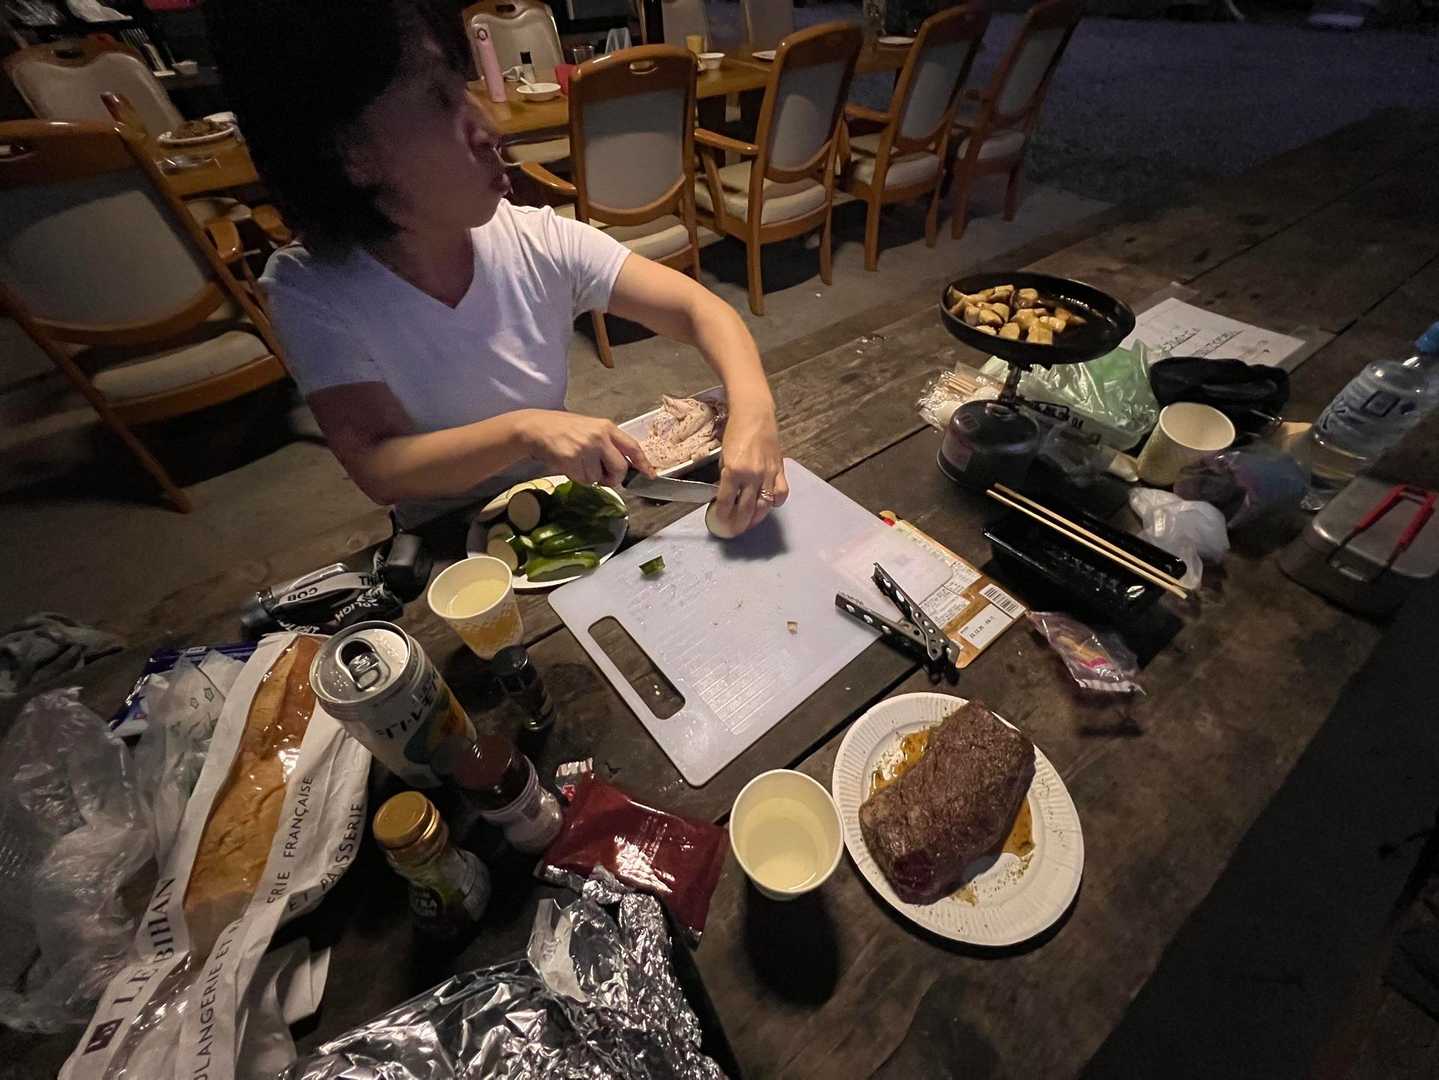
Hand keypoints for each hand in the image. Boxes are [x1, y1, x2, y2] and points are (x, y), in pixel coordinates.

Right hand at [520, 409, 652, 485]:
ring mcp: (586, 449)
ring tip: (579, 462)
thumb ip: (609, 444)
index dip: (643, 463)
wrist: (537, 428)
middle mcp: (599, 437)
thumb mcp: (591, 429)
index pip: (632, 447)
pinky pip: (584, 480)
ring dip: (591, 477)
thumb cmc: (565, 429)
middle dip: (615, 478)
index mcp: (607, 427)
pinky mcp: (572, 460)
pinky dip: (578, 477)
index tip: (649, 474)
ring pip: (599, 478)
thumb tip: (625, 466)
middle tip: (606, 477)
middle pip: (620, 468)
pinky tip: (570, 464)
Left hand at [714, 400, 786, 533]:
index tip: (720, 523)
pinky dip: (775, 502)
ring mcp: (767, 474)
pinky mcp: (779, 470)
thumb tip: (724, 497)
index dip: (722, 516)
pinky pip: (780, 493)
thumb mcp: (723, 457)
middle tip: (734, 531)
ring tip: (749, 524)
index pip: (726, 501)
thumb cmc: (735, 433)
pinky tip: (768, 505)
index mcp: (733, 471)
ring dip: (755, 518)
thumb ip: (725, 478)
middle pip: (745, 509)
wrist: (754, 415)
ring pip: (763, 505)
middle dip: (738, 524)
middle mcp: (751, 475)